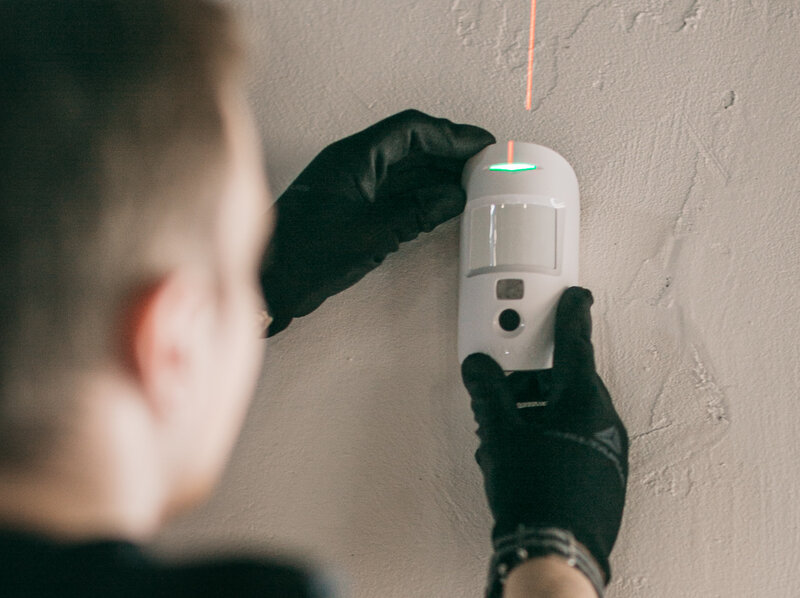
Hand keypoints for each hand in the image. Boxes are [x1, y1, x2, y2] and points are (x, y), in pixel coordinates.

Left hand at [260, 109, 494, 335]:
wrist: (272, 285)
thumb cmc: (304, 257)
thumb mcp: (372, 234)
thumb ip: (417, 212)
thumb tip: (452, 196)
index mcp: (353, 158)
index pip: (411, 130)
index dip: (450, 134)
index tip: (479, 145)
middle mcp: (352, 164)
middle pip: (410, 146)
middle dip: (448, 154)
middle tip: (482, 165)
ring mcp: (352, 185)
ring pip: (404, 169)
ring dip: (437, 175)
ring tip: (470, 184)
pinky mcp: (352, 207)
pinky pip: (394, 190)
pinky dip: (420, 194)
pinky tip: (441, 204)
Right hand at [460, 287, 627, 593]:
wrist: (556, 551)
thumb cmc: (536, 492)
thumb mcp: (501, 432)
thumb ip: (488, 393)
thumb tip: (479, 368)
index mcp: (583, 400)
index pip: (576, 344)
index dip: (571, 316)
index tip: (576, 297)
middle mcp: (603, 421)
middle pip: (566, 381)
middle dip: (531, 379)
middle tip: (504, 383)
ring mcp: (606, 450)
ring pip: (568, 412)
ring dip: (536, 411)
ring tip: (504, 430)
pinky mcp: (603, 475)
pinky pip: (574, 439)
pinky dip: (549, 435)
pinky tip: (521, 455)